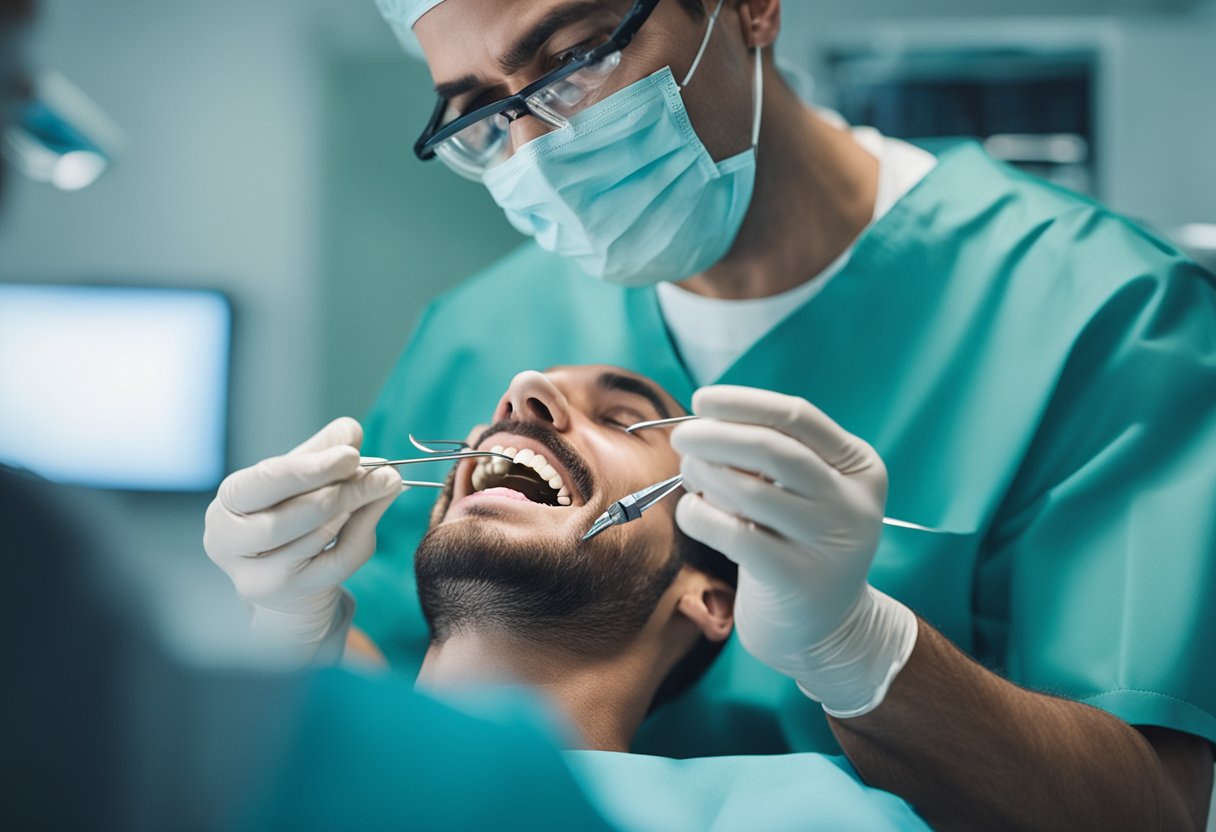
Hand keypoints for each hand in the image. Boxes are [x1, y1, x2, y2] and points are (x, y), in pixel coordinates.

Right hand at [204, 418, 401, 663]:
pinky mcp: (288, 595)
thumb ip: (320, 452)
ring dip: (358, 507)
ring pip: (319, 537)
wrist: (285, 587)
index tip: (352, 454)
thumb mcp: (297, 482)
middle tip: (385, 473)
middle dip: (344, 491)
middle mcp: (230, 541)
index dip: (311, 468)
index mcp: (229, 502)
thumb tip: (350, 430)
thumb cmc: (288, 520)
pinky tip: (374, 514)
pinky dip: (361, 535)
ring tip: (383, 486)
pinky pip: (337, 562)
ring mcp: (257, 575)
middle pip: (294, 515)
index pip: (268, 481)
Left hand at [672, 386, 917, 717]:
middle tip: (683, 437)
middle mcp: (853, 503)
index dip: (743, 403)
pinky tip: (692, 512)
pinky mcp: (798, 580)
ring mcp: (830, 543)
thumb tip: (708, 420)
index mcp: (860, 467)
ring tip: (689, 474)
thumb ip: (773, 456)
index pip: (798, 417)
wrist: (829, 630)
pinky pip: (734, 535)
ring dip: (706, 474)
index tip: (702, 400)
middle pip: (774, 449)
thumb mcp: (807, 494)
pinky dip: (701, 516)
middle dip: (717, 435)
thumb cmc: (801, 543)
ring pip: (750, 491)